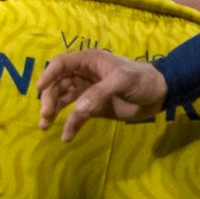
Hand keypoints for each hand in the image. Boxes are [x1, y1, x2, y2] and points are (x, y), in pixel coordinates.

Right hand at [35, 49, 166, 140]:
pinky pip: (76, 116)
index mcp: (89, 61)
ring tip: (45, 125)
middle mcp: (84, 75)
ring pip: (62, 99)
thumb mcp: (122, 81)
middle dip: (49, 98)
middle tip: (46, 114)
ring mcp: (88, 92)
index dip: (48, 74)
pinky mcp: (93, 108)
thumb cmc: (142, 80)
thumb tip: (78, 109)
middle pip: (57, 83)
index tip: (39, 89)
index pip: (62, 64)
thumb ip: (99, 93)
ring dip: (53, 111)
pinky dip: (70, 125)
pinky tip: (67, 137)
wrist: (160, 95)